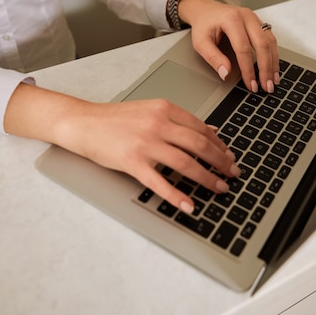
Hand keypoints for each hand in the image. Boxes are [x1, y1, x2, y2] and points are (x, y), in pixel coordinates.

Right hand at [4, 84, 240, 213]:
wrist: (83, 122)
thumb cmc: (114, 119)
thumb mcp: (149, 110)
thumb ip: (178, 120)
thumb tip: (209, 130)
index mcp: (165, 109)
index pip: (201, 128)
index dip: (220, 145)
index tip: (229, 156)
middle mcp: (159, 124)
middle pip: (200, 145)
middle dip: (221, 162)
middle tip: (232, 174)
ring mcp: (146, 143)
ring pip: (186, 164)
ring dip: (207, 179)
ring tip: (219, 188)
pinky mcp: (133, 162)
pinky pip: (161, 183)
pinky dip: (178, 196)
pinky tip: (189, 205)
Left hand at [178, 0, 279, 92]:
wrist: (205, 10)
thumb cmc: (203, 25)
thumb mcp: (200, 42)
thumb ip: (213, 58)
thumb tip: (225, 73)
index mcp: (231, 19)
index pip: (243, 48)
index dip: (248, 69)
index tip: (251, 84)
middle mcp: (246, 17)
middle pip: (262, 44)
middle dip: (266, 68)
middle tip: (267, 86)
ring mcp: (254, 18)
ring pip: (270, 42)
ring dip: (273, 63)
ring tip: (273, 80)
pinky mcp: (258, 23)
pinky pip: (270, 39)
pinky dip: (273, 55)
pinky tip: (273, 67)